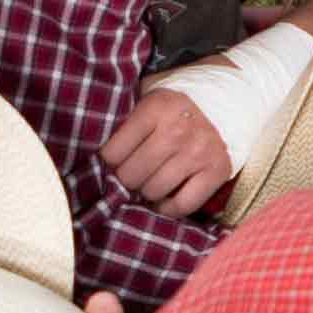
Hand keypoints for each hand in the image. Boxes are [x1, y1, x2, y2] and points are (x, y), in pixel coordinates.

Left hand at [99, 90, 233, 214]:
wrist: (219, 108)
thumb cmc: (169, 113)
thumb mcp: (144, 104)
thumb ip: (121, 125)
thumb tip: (93, 161)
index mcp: (156, 108)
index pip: (113, 152)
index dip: (107, 162)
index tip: (112, 162)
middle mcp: (179, 130)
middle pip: (132, 175)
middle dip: (126, 178)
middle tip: (131, 174)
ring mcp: (199, 152)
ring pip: (154, 191)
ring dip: (146, 192)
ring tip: (148, 181)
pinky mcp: (217, 171)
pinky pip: (182, 205)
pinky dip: (168, 207)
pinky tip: (164, 197)